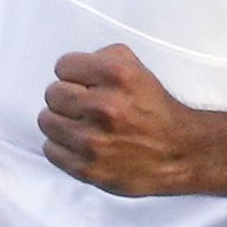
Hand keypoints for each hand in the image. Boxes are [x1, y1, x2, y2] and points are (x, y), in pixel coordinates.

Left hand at [38, 46, 210, 197]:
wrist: (179, 152)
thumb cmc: (154, 110)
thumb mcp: (136, 68)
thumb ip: (101, 58)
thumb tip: (70, 68)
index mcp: (117, 76)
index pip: (63, 66)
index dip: (74, 74)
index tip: (84, 83)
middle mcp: (104, 107)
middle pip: (52, 93)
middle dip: (67, 97)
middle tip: (84, 106)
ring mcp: (93, 141)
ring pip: (46, 121)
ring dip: (61, 122)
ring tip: (81, 125)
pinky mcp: (87, 168)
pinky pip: (50, 150)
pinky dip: (62, 146)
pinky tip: (80, 144)